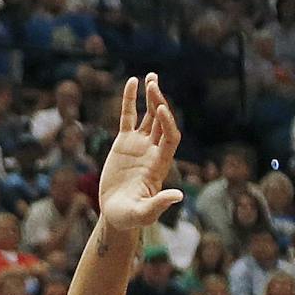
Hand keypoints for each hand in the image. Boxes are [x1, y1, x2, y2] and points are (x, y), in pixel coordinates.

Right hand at [97, 75, 182, 232]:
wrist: (116, 214)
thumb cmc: (130, 217)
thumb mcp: (144, 213)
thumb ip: (159, 204)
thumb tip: (178, 196)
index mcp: (160, 165)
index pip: (169, 137)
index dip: (167, 122)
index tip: (160, 108)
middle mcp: (153, 151)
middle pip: (162, 122)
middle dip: (160, 102)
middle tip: (154, 83)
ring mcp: (139, 146)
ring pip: (148, 116)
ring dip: (151, 97)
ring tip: (151, 77)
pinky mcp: (124, 143)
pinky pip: (128, 118)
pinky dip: (130, 101)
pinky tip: (132, 83)